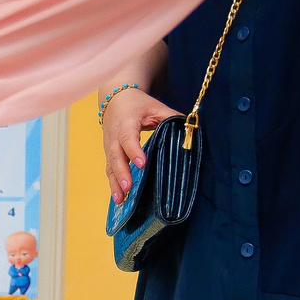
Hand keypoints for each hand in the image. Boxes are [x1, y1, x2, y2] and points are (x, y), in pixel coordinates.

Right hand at [103, 85, 176, 202]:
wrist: (116, 100)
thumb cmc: (138, 105)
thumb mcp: (156, 107)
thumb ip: (171, 118)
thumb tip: (190, 131)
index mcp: (126, 124)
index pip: (128, 138)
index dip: (134, 151)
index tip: (142, 164)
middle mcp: (114, 137)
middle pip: (115, 157)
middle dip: (122, 173)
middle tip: (128, 188)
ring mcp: (109, 147)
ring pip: (110, 167)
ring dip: (115, 184)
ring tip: (121, 199)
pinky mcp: (109, 155)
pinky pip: (110, 171)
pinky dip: (113, 185)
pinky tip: (119, 198)